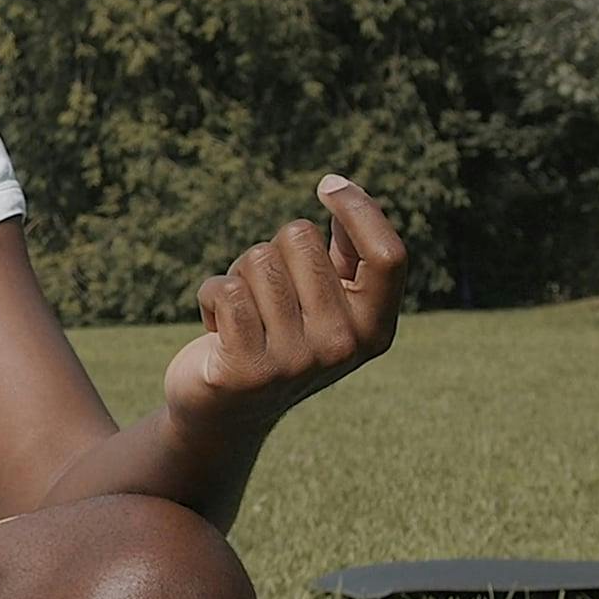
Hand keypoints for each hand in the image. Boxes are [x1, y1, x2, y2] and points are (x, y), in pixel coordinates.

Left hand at [163, 175, 408, 429]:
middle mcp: (343, 346)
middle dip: (272, 250)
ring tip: (240, 315)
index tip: (328, 186)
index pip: (388, 256)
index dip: (360, 209)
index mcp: (374, 329)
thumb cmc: (276, 339)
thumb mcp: (321, 303)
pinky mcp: (246, 370)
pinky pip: (225, 289)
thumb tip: (344, 194)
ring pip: (258, 259)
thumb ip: (342, 258)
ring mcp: (297, 361)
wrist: (225, 412)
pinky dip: (209, 294)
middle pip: (301, 238)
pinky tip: (214, 329)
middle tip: (265, 298)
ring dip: (238, 275)